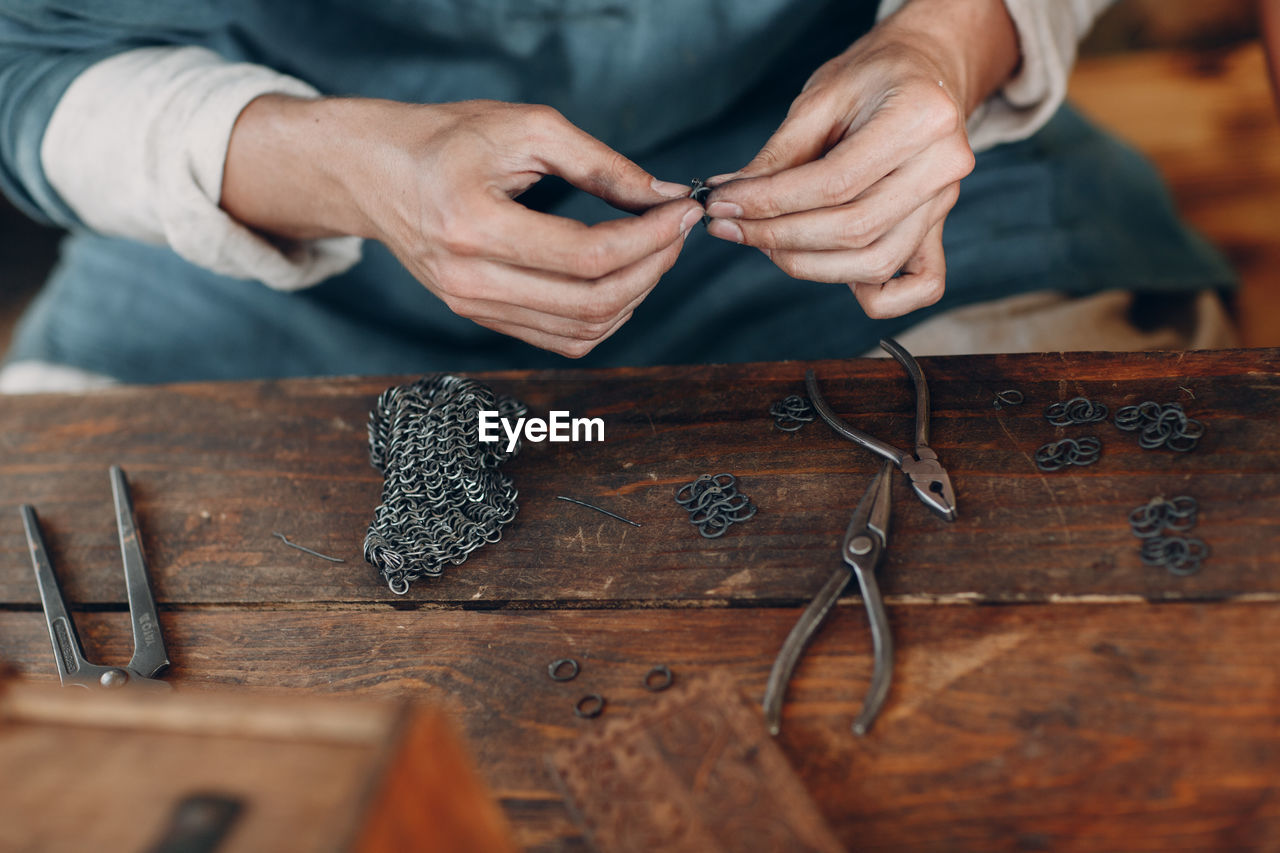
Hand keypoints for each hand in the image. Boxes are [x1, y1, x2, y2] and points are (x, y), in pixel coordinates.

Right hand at [222, 97, 702, 356]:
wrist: (373, 172)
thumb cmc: (445, 138)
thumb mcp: (524, 129)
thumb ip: (600, 163)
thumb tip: (663, 196)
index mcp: (472, 226)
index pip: (587, 256)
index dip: (649, 238)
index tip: (682, 210)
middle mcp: (468, 280)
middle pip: (591, 302)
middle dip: (651, 267)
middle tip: (676, 229)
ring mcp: (472, 307)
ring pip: (581, 330)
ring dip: (635, 295)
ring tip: (654, 250)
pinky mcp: (480, 317)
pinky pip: (560, 340)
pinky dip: (605, 318)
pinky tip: (622, 279)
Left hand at [703, 0, 1017, 318]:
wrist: (924, 71)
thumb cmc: (872, 78)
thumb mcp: (821, 97)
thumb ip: (779, 153)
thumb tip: (730, 197)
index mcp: (921, 119)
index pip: (834, 183)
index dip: (771, 202)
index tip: (723, 204)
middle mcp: (944, 166)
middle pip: (854, 229)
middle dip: (779, 236)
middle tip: (731, 226)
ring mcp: (946, 202)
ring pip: (875, 262)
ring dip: (808, 265)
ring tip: (764, 242)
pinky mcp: (940, 227)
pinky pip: (921, 286)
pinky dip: (879, 297)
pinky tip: (831, 271)